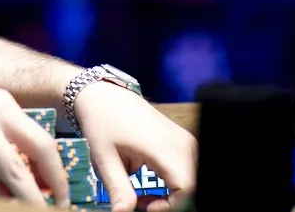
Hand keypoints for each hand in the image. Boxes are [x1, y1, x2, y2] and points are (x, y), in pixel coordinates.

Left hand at [75, 83, 196, 211]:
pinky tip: (150, 183)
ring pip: (191, 180)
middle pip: (193, 186)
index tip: (145, 207)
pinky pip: (187, 170)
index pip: (187, 188)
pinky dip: (173, 184)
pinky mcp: (181, 142)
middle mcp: (182, 144)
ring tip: (144, 196)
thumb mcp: (105, 158)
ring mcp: (184, 141)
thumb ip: (119, 190)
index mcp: (165, 147)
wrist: (101, 94)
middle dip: (172, 202)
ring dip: (173, 194)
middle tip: (143, 204)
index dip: (171, 205)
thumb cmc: (101, 121)